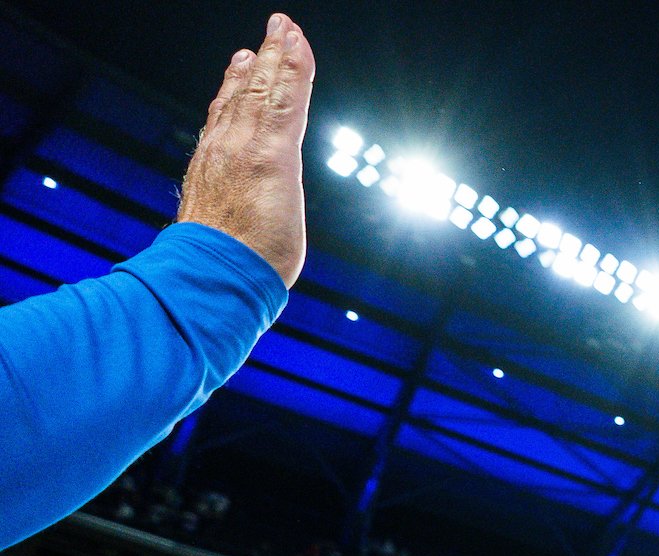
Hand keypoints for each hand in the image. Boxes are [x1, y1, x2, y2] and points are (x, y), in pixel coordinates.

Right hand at [176, 15, 313, 286]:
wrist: (210, 273)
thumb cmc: (217, 271)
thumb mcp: (221, 237)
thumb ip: (230, 223)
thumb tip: (235, 245)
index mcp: (212, 168)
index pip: (224, 117)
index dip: (235, 87)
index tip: (243, 63)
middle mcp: (225, 148)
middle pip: (245, 94)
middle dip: (260, 62)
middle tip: (273, 33)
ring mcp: (246, 145)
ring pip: (265, 88)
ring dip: (278, 54)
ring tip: (285, 28)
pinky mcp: (272, 151)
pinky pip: (287, 98)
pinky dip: (293, 68)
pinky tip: (298, 44)